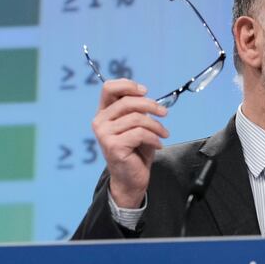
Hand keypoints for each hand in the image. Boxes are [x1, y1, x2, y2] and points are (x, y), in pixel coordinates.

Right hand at [91, 79, 168, 207]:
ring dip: (156, 126)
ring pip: (137, 118)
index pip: (109, 88)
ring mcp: (104, 134)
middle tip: (164, 113)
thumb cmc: (136, 150)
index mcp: (104, 113)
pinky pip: (140, 133)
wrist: (131, 178)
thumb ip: (136, 110)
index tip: (145, 91)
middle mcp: (100, 122)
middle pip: (128, 101)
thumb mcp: (137, 125)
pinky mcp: (113, 146)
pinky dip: (154, 138)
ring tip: (163, 134)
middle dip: (151, 105)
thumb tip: (146, 97)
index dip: (128, 85)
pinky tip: (158, 144)